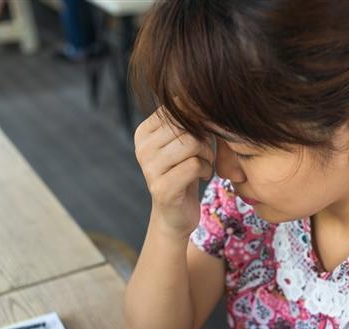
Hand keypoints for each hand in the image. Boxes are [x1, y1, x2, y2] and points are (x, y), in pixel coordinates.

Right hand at [134, 108, 214, 237]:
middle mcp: (142, 148)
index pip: (177, 110)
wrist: (176, 214)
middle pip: (186, 126)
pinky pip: (194, 165)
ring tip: (204, 165)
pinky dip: (205, 170)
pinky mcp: (162, 188)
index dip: (198, 120)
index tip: (201, 137)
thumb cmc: (185, 171)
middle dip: (205, 139)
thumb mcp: (184, 141)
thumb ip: (189, 120)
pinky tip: (201, 177)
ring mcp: (149, 169)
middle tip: (205, 154)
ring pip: (192, 144)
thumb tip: (201, 94)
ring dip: (206, 155)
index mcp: (144, 132)